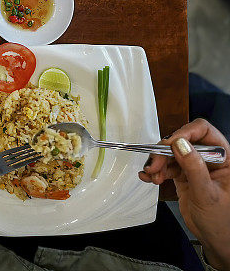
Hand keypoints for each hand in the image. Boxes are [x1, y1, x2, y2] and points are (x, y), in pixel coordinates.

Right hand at [139, 119, 229, 269]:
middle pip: (182, 141)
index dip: (186, 133)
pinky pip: (166, 165)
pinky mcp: (183, 175)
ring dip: (158, 162)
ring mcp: (195, 166)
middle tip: (155, 164)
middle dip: (165, 151)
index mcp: (224, 159)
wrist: (215, 240)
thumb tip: (180, 144)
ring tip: (152, 176)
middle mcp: (209, 159)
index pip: (204, 132)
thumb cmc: (221, 221)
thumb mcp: (207, 194)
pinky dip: (155, 170)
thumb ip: (194, 168)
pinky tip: (150, 178)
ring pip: (171, 153)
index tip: (170, 143)